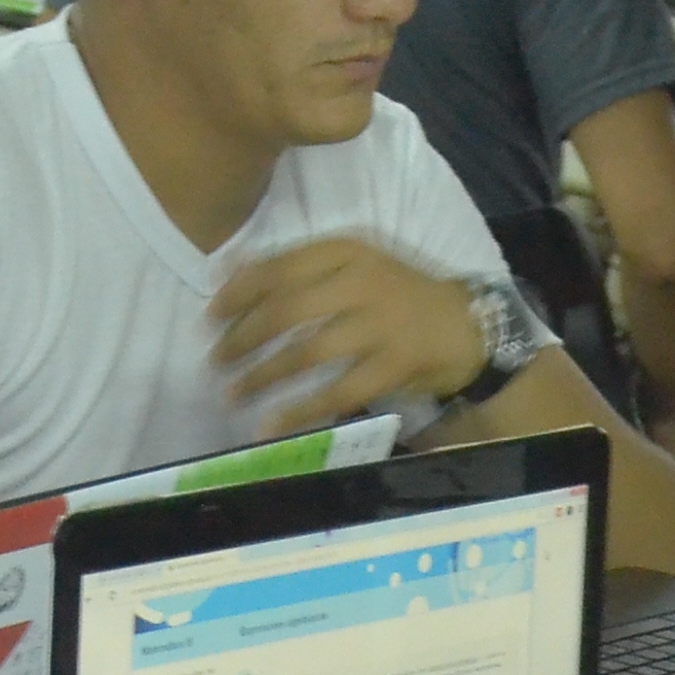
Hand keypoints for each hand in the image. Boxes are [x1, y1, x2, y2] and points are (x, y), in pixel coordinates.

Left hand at [208, 238, 487, 432]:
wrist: (465, 324)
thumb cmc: (396, 293)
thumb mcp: (351, 263)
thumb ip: (296, 266)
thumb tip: (226, 269)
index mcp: (347, 251)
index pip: (280, 267)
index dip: (238, 294)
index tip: (209, 316)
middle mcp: (362, 283)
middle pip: (287, 310)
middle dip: (242, 338)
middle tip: (215, 361)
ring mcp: (380, 326)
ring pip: (307, 352)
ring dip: (262, 376)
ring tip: (232, 394)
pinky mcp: (393, 366)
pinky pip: (337, 392)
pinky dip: (300, 411)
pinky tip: (270, 424)